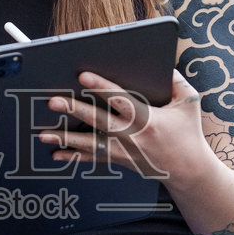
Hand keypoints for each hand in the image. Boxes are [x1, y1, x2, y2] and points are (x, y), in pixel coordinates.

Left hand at [41, 70, 212, 179]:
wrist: (189, 171)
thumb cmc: (189, 134)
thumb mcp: (189, 103)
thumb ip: (176, 81)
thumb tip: (163, 63)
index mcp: (147, 118)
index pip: (120, 99)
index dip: (101, 86)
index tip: (83, 76)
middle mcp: (131, 135)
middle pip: (98, 120)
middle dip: (74, 110)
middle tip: (53, 101)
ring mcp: (123, 150)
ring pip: (90, 142)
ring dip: (66, 137)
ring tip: (44, 133)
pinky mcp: (119, 159)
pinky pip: (93, 158)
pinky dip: (74, 157)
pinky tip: (56, 153)